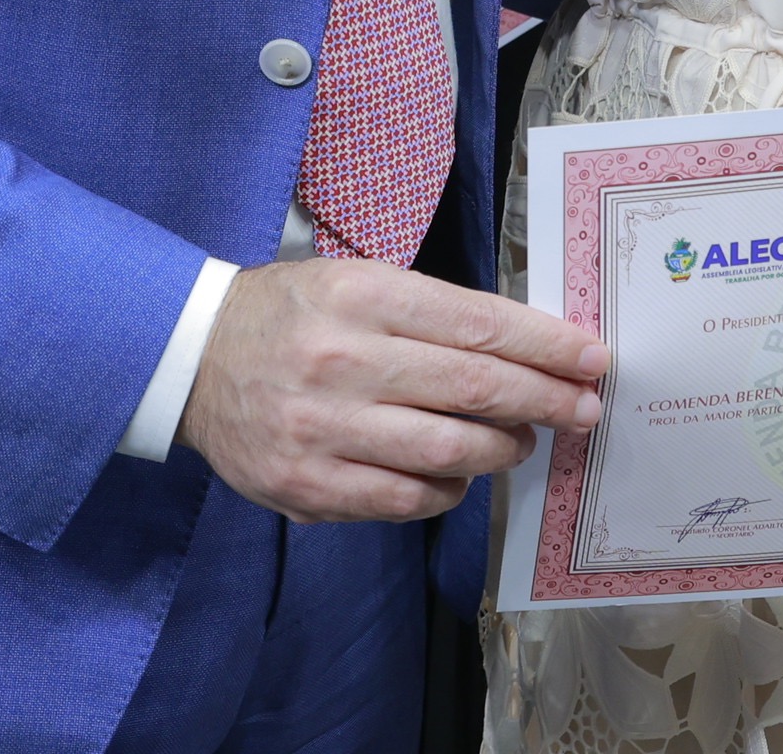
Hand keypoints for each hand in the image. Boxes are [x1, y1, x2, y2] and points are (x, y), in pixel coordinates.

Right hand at [175, 255, 607, 523]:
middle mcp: (341, 360)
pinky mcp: (306, 486)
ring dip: (502, 449)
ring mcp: (322, 429)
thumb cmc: (291, 313)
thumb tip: (528, 350)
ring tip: (522, 440)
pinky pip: (403, 500)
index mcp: (361, 296)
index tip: (591, 358)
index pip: (479, 324)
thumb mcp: (358, 281)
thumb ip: (435, 314)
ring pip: (447, 452)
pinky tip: (459, 476)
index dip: (546, 345)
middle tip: (584, 407)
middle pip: (474, 388)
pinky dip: (447, 491)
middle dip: (545, 399)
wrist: (191, 357)